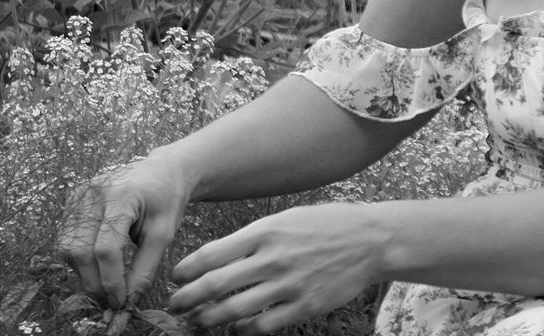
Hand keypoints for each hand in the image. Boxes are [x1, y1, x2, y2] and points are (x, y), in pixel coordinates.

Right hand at [58, 153, 192, 308]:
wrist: (162, 171)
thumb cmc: (167, 199)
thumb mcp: (164, 233)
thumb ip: (145, 269)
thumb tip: (128, 302)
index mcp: (122, 195)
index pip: (106, 248)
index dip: (110, 280)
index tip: (120, 302)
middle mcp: (94, 192)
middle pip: (81, 250)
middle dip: (93, 282)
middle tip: (109, 301)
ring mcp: (80, 193)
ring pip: (67, 247)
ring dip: (83, 273)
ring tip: (104, 285)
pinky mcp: (73, 199)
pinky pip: (66, 238)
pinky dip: (78, 259)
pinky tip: (96, 266)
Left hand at [167, 202, 386, 333]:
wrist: (370, 240)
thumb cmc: (326, 225)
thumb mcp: (287, 218)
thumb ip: (253, 238)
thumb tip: (217, 257)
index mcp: (265, 231)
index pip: (211, 254)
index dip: (186, 269)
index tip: (176, 277)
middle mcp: (272, 258)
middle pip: (215, 285)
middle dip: (187, 299)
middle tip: (174, 306)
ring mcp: (287, 285)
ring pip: (232, 311)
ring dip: (208, 319)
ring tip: (197, 322)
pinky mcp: (304, 306)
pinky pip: (262, 326)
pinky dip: (242, 330)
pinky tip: (235, 328)